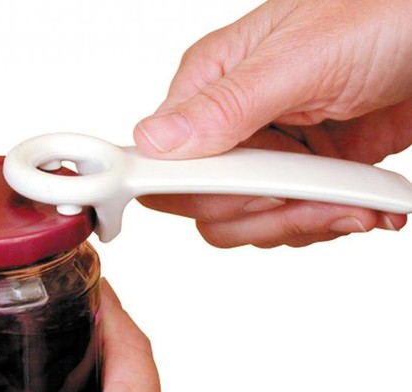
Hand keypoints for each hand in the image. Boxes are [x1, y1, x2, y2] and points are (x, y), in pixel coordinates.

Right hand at [134, 0, 411, 247]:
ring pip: (247, 222)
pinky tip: (360, 202)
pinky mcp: (305, 173)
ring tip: (347, 201)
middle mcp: (233, 123)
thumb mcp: (303, 56)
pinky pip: (291, 222)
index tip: (248, 192)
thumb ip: (226, 105)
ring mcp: (270, 152)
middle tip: (303, 196)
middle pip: (205, 206)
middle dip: (258, 215)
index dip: (195, 192)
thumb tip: (154, 141)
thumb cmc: (384, 13)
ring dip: (299, 223)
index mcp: (211, 83)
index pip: (165, 162)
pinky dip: (327, 221)